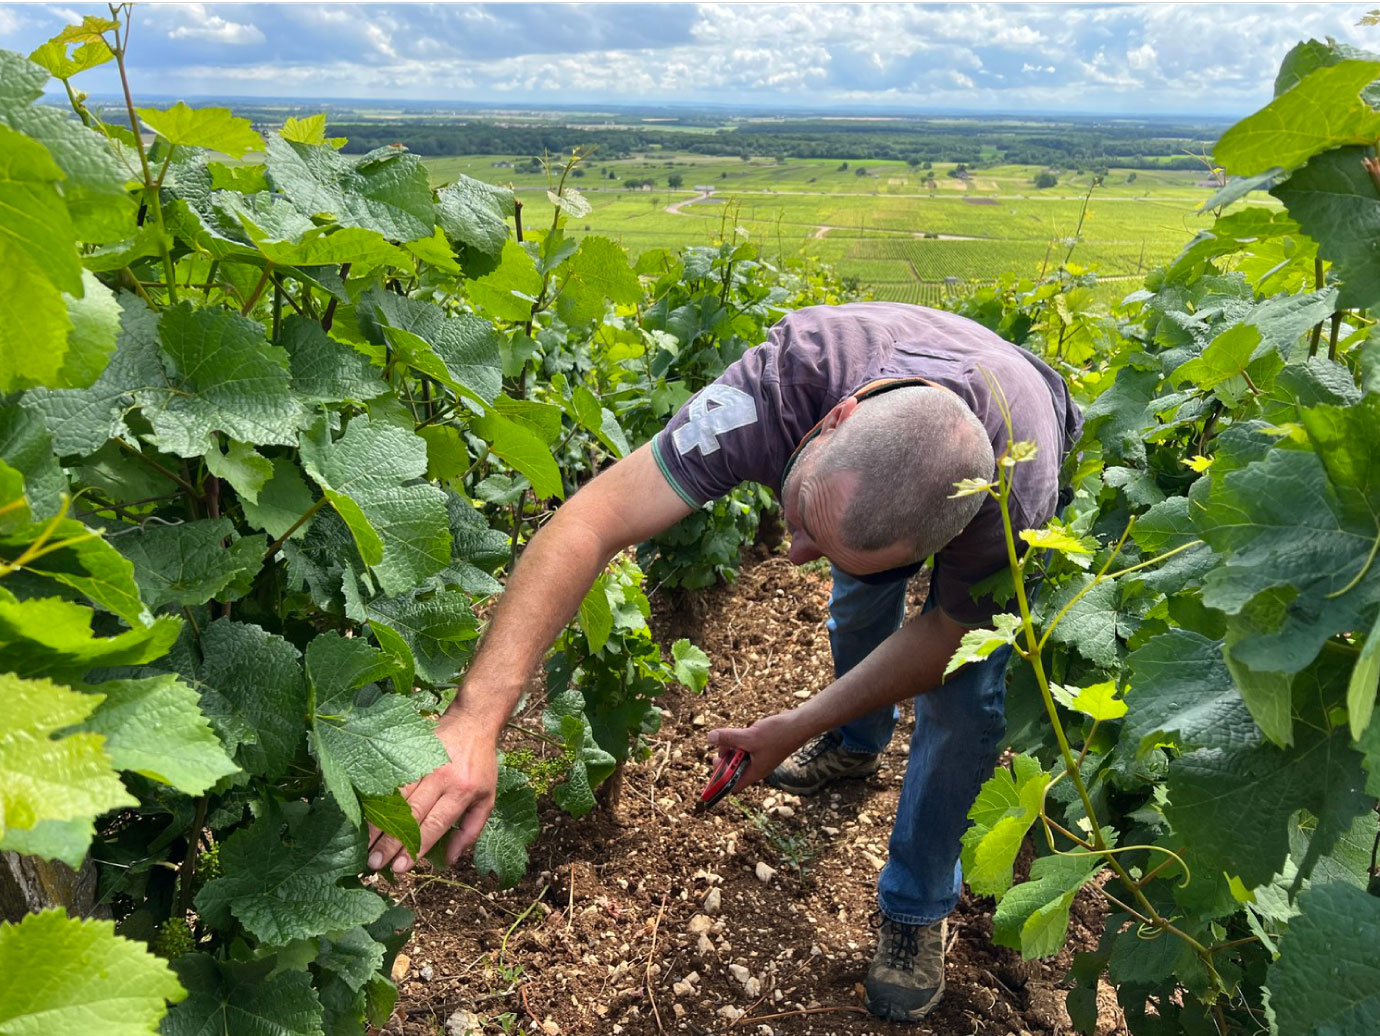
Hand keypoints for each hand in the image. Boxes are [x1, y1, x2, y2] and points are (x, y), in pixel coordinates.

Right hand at [367, 710, 497, 874]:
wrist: (473, 721)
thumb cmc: (480, 765)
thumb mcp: (487, 797)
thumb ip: (471, 829)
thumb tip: (453, 860)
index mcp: (462, 791)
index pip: (435, 824)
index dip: (416, 847)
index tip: (399, 868)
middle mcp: (441, 778)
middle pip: (411, 814)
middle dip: (391, 841)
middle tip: (374, 863)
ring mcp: (423, 764)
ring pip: (396, 797)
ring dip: (379, 823)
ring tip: (363, 845)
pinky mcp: (410, 753)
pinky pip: (391, 779)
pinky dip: (377, 799)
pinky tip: (363, 815)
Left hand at [706, 712, 803, 788]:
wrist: (799, 724)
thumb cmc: (778, 734)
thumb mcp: (749, 736)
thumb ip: (729, 738)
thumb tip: (709, 737)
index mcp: (754, 772)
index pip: (733, 785)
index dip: (720, 780)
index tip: (714, 766)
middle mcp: (757, 767)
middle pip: (734, 769)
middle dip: (725, 758)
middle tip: (723, 744)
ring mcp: (760, 757)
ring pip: (739, 756)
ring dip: (733, 746)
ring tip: (735, 734)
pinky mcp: (763, 747)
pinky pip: (746, 747)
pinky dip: (742, 740)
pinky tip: (747, 730)